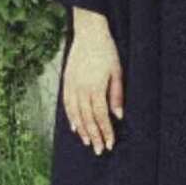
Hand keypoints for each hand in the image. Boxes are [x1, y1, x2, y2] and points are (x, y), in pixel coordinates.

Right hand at [63, 20, 123, 155]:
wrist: (89, 33)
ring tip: (88, 142)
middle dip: (94, 136)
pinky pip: (67, 104)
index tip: (110, 144)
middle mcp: (81, 90)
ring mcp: (72, 86)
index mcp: (95, 88)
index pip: (100, 116)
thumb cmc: (107, 51)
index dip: (105, 132)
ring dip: (82, 130)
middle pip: (87, 119)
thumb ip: (117, 95)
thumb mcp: (117, 72)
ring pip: (76, 114)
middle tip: (99, 150)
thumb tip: (118, 116)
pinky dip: (71, 117)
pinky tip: (75, 127)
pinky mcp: (66, 82)